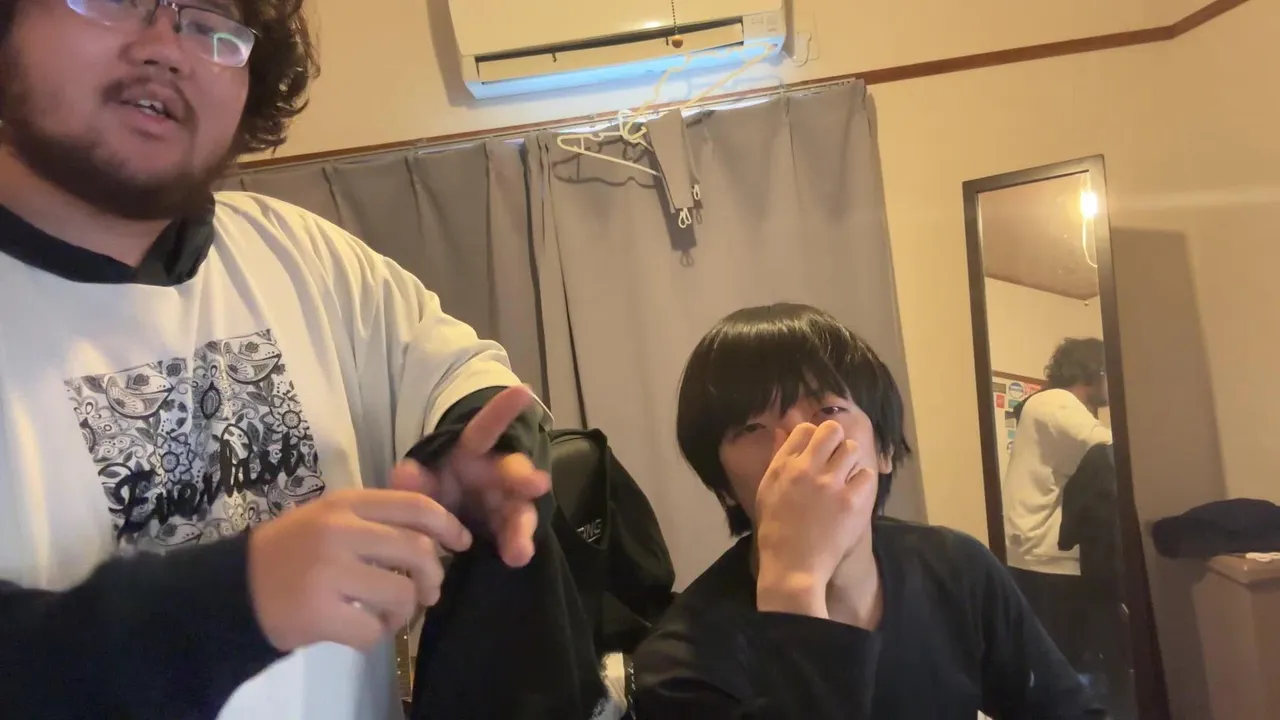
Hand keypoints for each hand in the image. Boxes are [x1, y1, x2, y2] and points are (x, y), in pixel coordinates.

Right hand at [247, 488, 471, 651]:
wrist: (235, 590)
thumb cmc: (292, 551)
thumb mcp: (331, 517)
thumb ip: (379, 515)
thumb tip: (438, 519)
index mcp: (346, 504)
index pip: (414, 506)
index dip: (448, 524)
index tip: (461, 542)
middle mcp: (339, 531)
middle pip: (418, 551)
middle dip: (433, 576)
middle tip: (428, 591)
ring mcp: (329, 572)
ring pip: (402, 594)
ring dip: (405, 612)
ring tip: (389, 615)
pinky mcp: (320, 612)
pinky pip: (374, 630)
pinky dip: (377, 635)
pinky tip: (363, 628)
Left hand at [393, 386, 550, 567]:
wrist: (435, 528)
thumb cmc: (433, 492)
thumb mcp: (420, 485)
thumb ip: (413, 481)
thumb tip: (404, 473)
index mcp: (472, 452)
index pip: (487, 427)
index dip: (503, 409)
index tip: (525, 391)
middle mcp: (495, 474)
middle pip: (513, 470)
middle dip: (523, 477)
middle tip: (537, 483)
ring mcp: (505, 502)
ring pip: (519, 509)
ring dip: (521, 525)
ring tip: (520, 545)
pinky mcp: (508, 529)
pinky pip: (515, 537)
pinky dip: (515, 546)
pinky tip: (516, 556)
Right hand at [754, 421, 877, 616]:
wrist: (793, 567)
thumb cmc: (775, 530)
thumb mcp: (767, 490)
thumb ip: (778, 457)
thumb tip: (783, 428)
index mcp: (783, 466)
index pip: (804, 429)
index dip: (813, 437)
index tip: (816, 452)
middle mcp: (806, 469)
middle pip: (831, 431)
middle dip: (835, 441)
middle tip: (835, 459)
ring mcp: (830, 484)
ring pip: (851, 449)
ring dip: (849, 460)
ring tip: (845, 477)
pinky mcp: (851, 501)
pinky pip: (866, 474)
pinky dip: (861, 481)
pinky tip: (853, 493)